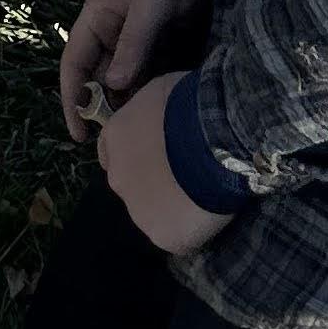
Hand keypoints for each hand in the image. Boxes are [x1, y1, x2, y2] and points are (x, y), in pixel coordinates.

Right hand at [59, 0, 215, 143]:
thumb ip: (135, 39)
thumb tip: (113, 86)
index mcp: (99, 16)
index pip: (76, 64)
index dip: (73, 99)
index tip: (79, 135)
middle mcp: (116, 32)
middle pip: (102, 79)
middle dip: (107, 112)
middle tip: (122, 147)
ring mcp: (143, 39)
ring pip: (131, 82)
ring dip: (136, 106)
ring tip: (148, 138)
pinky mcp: (169, 43)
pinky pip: (158, 75)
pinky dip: (159, 94)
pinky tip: (170, 115)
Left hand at [98, 71, 220, 256]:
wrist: (215, 142)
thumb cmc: (190, 105)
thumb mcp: (160, 91)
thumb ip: (149, 112)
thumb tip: (158, 117)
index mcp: (114, 138)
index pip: (112, 151)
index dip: (137, 152)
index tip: (159, 151)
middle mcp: (117, 178)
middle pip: (131, 184)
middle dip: (152, 180)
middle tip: (185, 173)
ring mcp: (138, 212)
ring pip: (152, 213)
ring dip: (170, 207)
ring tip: (202, 195)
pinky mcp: (164, 237)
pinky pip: (177, 236)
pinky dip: (191, 229)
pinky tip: (210, 215)